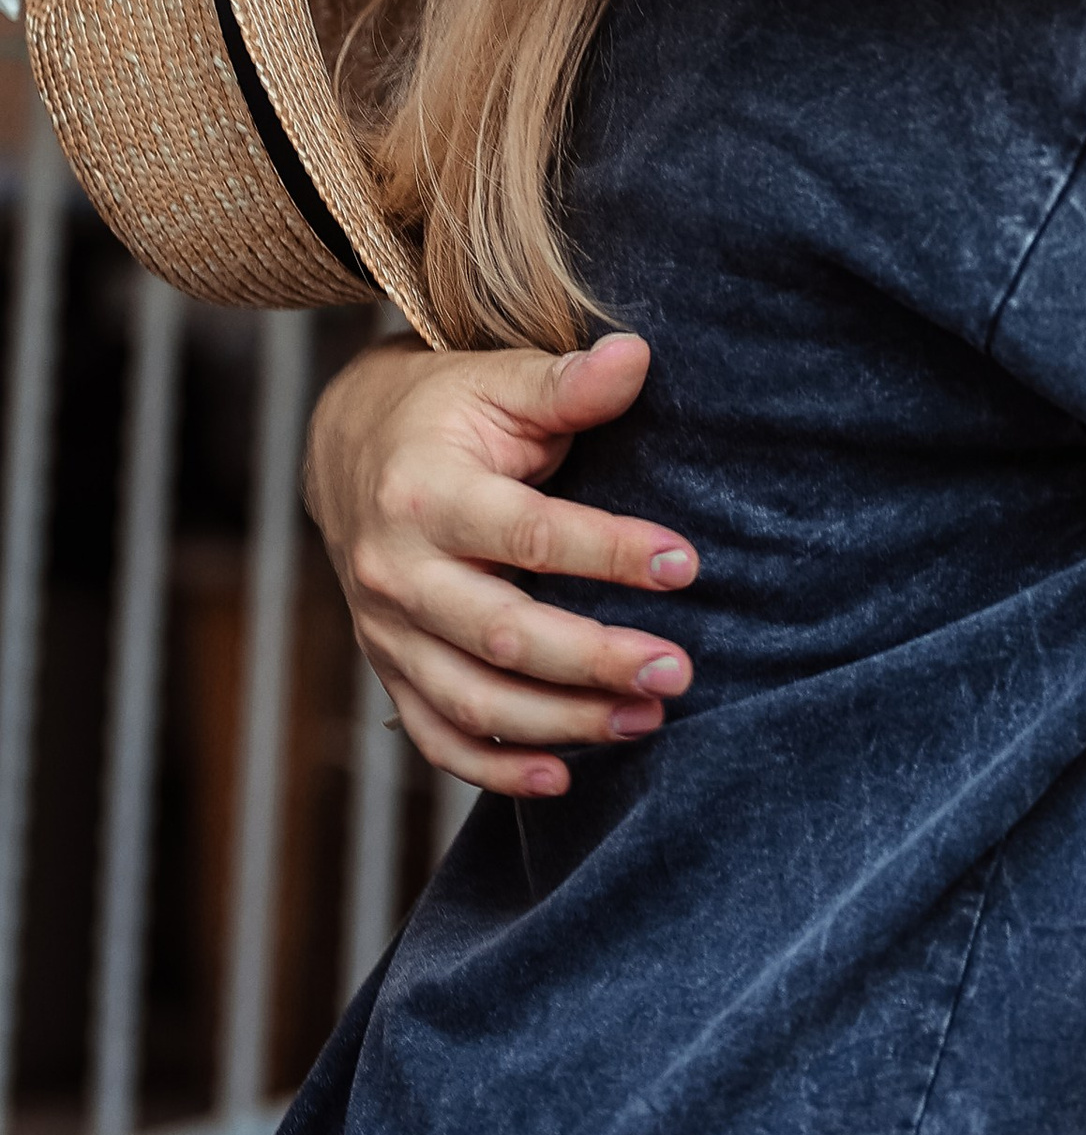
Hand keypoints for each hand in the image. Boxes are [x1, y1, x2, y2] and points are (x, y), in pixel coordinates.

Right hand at [304, 332, 698, 798]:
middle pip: (503, 634)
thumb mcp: (500, 379)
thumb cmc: (447, 409)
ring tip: (647, 720)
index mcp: (426, 493)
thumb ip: (568, 383)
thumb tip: (639, 357)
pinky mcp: (388, 667)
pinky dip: (494, 769)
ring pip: (473, 700)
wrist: (349, 447)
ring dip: (563, 722)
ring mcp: (386, 630)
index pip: (530, 533)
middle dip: (595, 660)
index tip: (686, 563)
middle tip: (678, 671)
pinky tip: (562, 778)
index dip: (611, 550)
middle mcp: (397, 571)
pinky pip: (436, 735)